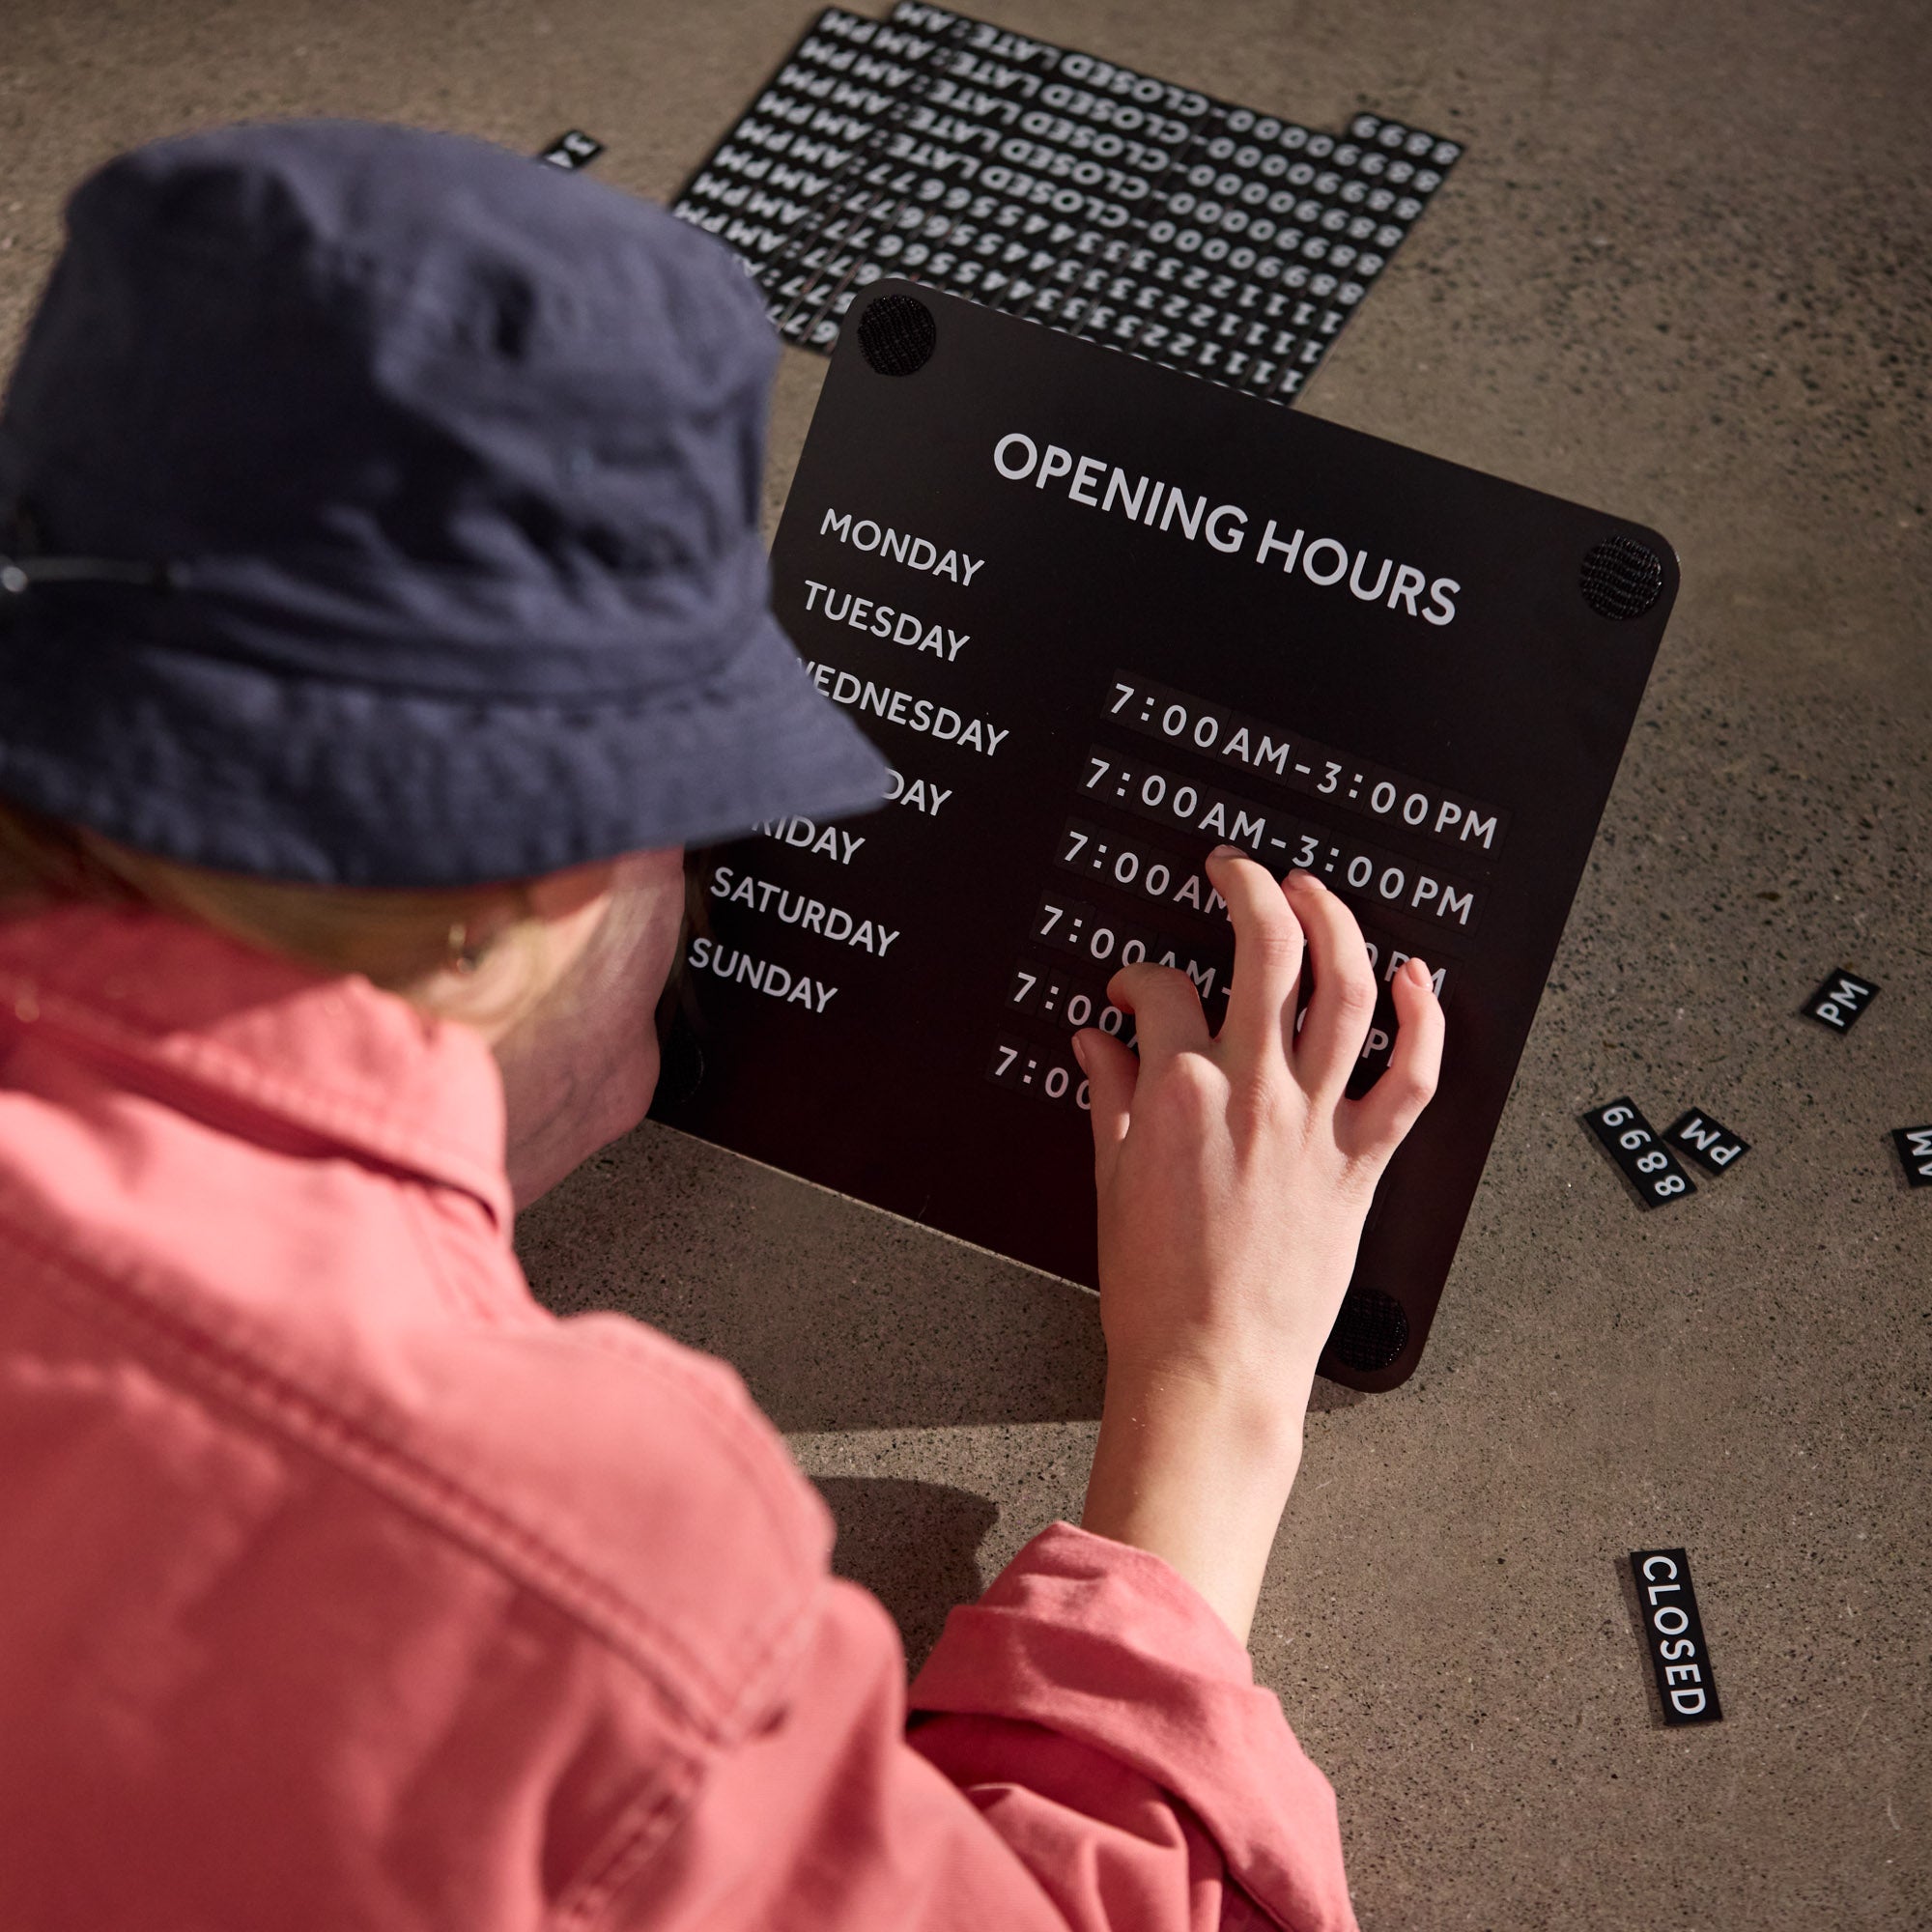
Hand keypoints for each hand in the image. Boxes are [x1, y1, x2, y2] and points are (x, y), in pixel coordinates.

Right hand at [1074, 848, 1442, 1642]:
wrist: (1210, 1369)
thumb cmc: (1157, 1294)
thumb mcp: (1110, 1182)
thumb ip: (1108, 1097)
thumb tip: (1097, 1041)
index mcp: (1178, 1096)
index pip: (1161, 991)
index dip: (1140, 975)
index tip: (1133, 987)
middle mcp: (1252, 1095)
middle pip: (1265, 953)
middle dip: (1250, 889)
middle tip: (1234, 869)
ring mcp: (1313, 1125)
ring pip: (1346, 993)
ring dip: (1336, 925)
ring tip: (1317, 892)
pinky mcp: (1360, 1164)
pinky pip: (1413, 1080)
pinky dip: (1425, 1022)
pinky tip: (1420, 979)